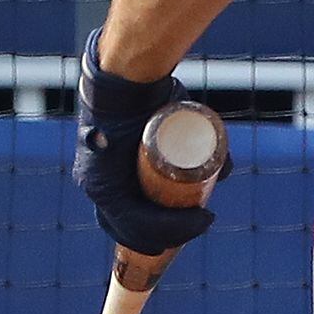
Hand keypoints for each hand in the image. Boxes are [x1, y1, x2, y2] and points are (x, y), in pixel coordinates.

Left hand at [73, 31, 216, 254]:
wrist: (124, 80)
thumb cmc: (146, 93)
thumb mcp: (167, 120)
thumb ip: (185, 132)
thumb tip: (216, 151)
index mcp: (106, 175)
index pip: (133, 213)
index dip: (163, 225)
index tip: (193, 218)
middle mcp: (97, 187)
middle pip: (136, 225)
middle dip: (172, 232)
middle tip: (201, 220)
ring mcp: (98, 189)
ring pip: (138, 226)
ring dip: (175, 231)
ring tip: (203, 219)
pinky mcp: (106, 189)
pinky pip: (136, 219)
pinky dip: (167, 226)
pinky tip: (194, 221)